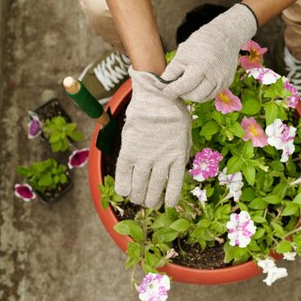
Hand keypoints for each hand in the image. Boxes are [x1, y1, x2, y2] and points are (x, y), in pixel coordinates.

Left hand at [115, 67, 191, 207]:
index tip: (128, 193)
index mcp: (127, 153)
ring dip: (152, 200)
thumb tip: (129, 169)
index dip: (125, 191)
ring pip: (154, 189)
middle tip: (142, 200)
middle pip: (138, 189)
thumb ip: (131, 150)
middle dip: (139, 198)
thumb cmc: (144, 112)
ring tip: (153, 203)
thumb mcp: (129, 130)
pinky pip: (174, 182)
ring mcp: (160, 158)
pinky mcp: (176, 157)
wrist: (160, 96)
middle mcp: (142, 159)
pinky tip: (170, 203)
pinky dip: (171, 196)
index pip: (123, 182)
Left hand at [161, 4, 257, 101]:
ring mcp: (222, 80)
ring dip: (192, 95)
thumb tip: (161, 85)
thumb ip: (172, 71)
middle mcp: (214, 76)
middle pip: (195, 96)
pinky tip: (197, 84)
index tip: (163, 90)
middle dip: (183, 94)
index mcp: (201, 67)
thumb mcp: (182, 53)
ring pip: (204, 98)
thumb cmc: (200, 42)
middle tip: (175, 88)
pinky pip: (212, 94)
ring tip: (186, 86)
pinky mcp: (227, 82)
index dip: (170, 91)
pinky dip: (202, 92)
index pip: (182, 87)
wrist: (225, 35)